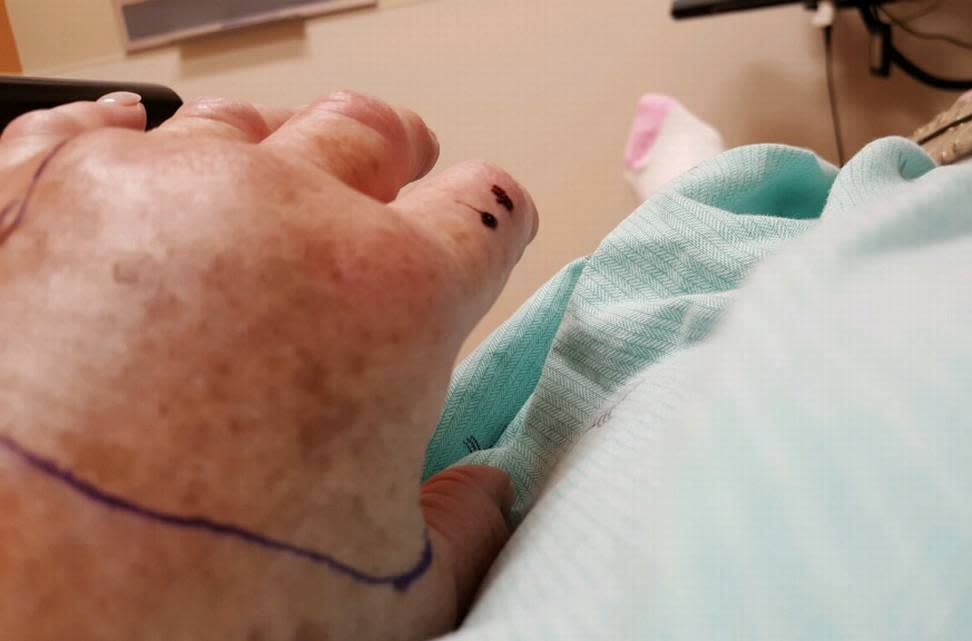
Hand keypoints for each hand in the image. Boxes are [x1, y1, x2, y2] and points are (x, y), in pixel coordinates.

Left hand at [0, 90, 535, 639]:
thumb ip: (461, 531)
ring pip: (245, 122)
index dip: (495, 223)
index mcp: (395, 295)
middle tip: (386, 180)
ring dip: (267, 155)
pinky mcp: (35, 185)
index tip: (481, 233)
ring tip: (257, 202)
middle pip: (371, 130)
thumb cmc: (187, 610)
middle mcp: (285, 212)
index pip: (487, 207)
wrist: (8, 613)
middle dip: (392, 157)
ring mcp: (157, 187)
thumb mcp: (381, 599)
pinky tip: (137, 177)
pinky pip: (102, 124)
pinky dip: (130, 145)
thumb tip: (483, 500)